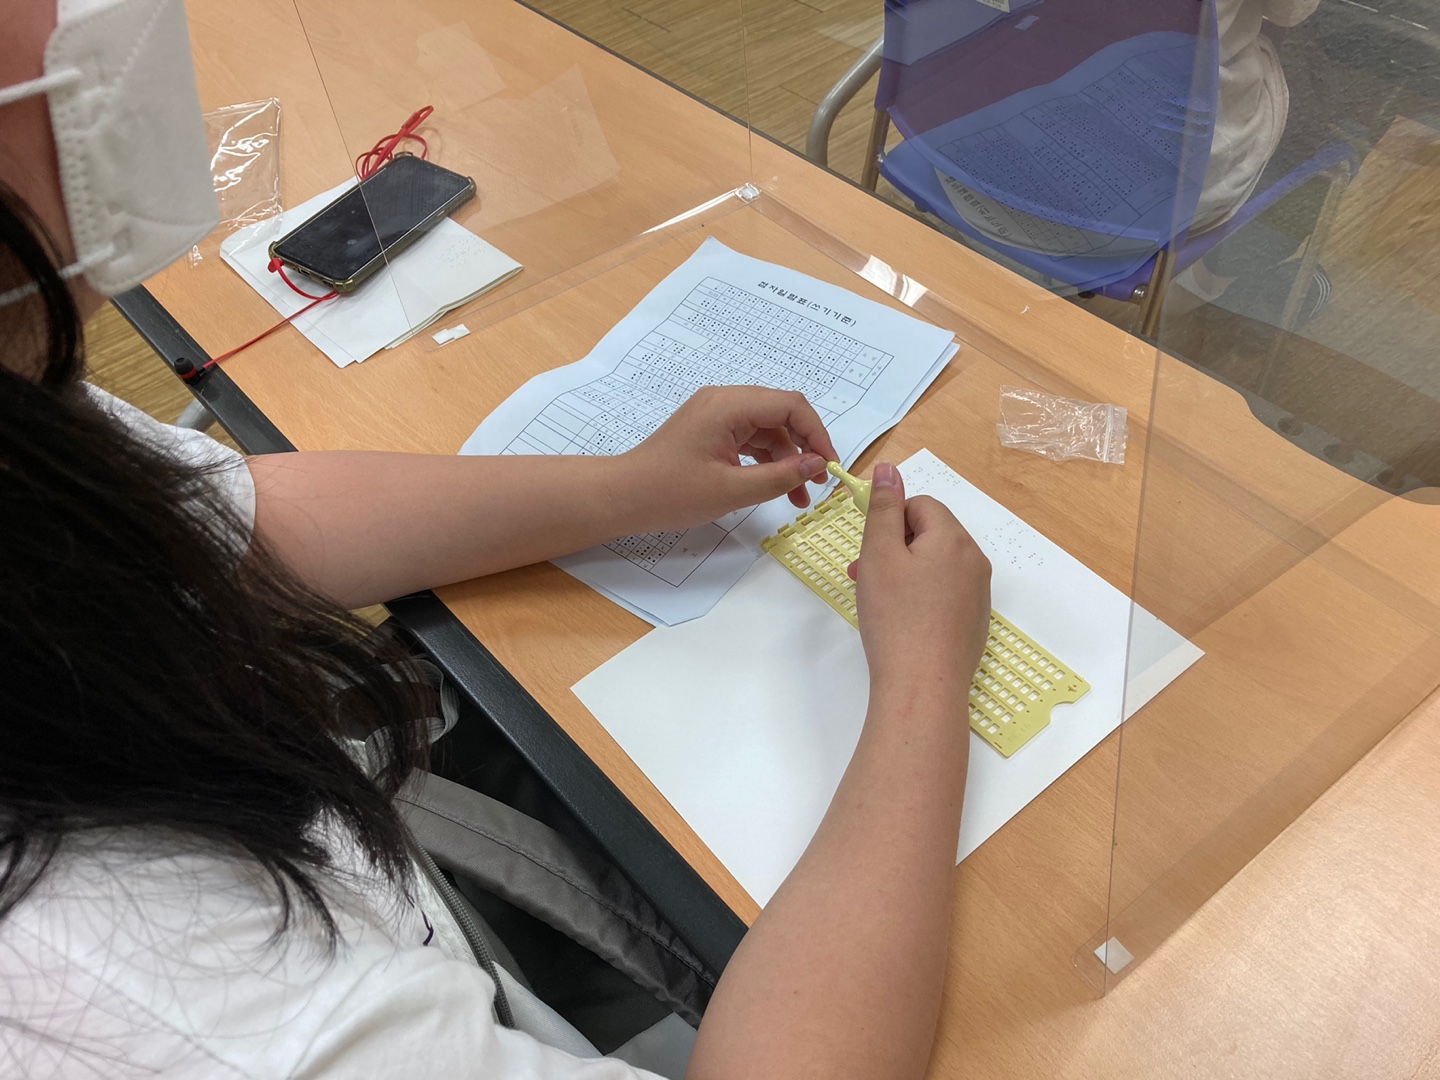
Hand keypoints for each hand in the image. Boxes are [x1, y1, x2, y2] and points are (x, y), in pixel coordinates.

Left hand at [618, 386, 839, 531]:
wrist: (622, 497)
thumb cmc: (669, 493)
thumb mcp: (732, 490)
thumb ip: (781, 476)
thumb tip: (818, 464)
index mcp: (729, 405)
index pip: (791, 406)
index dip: (817, 434)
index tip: (830, 466)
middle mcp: (724, 401)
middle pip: (781, 414)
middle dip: (805, 448)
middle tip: (820, 483)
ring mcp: (716, 414)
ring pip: (767, 430)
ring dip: (787, 460)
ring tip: (798, 498)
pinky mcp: (710, 431)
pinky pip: (750, 439)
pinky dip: (766, 462)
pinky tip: (776, 488)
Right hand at [850, 463, 990, 702]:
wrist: (923, 685)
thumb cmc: (895, 617)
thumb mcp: (879, 554)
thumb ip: (884, 507)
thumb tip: (890, 469)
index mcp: (953, 538)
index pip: (921, 505)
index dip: (890, 520)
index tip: (868, 549)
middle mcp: (975, 561)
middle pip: (931, 534)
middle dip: (896, 547)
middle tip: (864, 575)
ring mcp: (979, 594)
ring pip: (937, 566)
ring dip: (906, 572)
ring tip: (879, 601)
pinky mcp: (975, 623)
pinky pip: (947, 594)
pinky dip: (923, 598)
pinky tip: (903, 623)